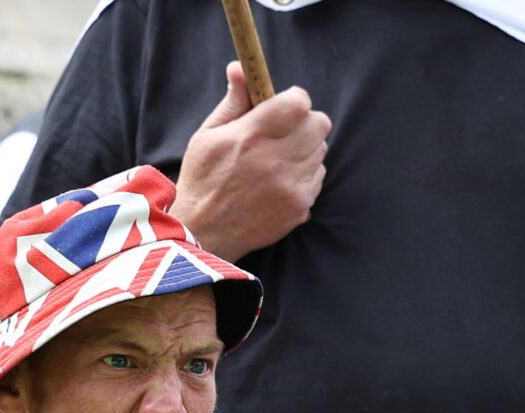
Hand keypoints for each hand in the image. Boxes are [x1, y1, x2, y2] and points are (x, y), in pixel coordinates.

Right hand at [173, 62, 329, 260]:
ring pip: (321, 151)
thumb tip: (240, 67)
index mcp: (251, 138)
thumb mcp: (208, 135)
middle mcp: (275, 162)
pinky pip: (318, 177)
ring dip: (306, 148)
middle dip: (304, 121)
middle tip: (285, 130)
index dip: (295, 99)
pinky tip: (281, 181)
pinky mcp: (300, 208)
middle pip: (319, 124)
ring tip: (278, 158)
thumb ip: (233, 101)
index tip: (284, 104)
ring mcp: (291, 188)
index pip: (298, 103)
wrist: (204, 233)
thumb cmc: (203, 179)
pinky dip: (305, 174)